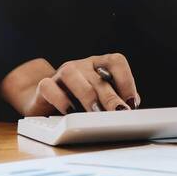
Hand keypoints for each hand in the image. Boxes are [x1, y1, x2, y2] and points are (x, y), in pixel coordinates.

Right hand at [0, 54, 138, 115]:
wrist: (48, 102)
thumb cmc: (81, 101)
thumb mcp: (102, 99)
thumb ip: (117, 99)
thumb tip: (131, 106)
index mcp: (99, 65)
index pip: (116, 61)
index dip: (126, 80)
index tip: (131, 103)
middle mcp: (81, 66)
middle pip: (97, 76)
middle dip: (111, 97)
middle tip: (119, 113)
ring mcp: (61, 74)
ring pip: (72, 75)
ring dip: (86, 95)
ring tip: (95, 113)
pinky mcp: (44, 86)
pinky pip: (49, 87)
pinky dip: (60, 100)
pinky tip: (70, 112)